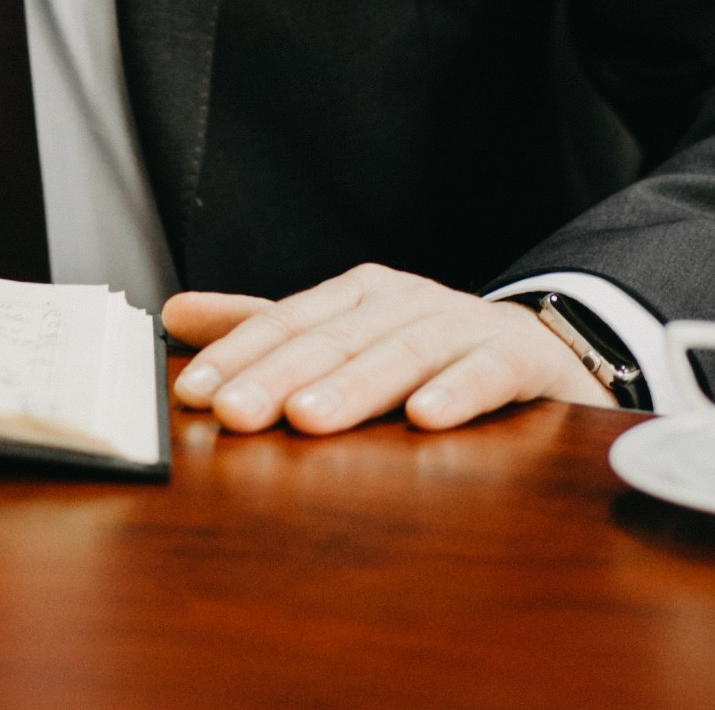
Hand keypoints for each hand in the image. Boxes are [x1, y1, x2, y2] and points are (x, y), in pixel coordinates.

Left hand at [164, 263, 615, 433]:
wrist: (541, 350)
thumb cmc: (427, 348)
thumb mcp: (344, 336)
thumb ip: (263, 330)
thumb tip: (173, 312)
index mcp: (356, 294)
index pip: (285, 323)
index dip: (237, 356)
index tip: (192, 395)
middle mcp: (403, 300)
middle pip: (333, 339)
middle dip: (279, 376)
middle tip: (234, 413)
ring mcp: (460, 324)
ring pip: (400, 353)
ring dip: (354, 387)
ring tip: (310, 419)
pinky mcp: (517, 357)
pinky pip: (486, 372)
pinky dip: (456, 391)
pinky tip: (425, 417)